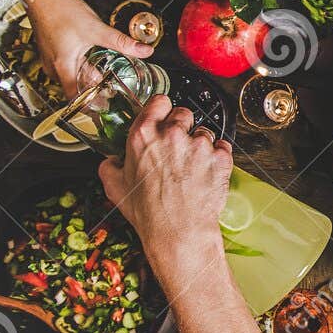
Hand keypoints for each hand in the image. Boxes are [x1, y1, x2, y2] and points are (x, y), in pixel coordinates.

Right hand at [21, 0, 153, 97]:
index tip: (108, 109)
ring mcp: (52, 60)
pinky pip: (69, 66)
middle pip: (78, 88)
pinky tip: (95, 61)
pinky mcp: (53, 52)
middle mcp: (55, 68)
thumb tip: (144, 51)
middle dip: (97, 91)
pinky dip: (83, 67)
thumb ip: (120, 42)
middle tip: (116, 92)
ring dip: (90, 78)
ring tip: (110, 77)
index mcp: (63, 67)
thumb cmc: (60, 11)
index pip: (76, 99)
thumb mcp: (96, 28)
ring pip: (74, 77)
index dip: (92, 106)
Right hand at [98, 95, 232, 275]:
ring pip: (204, 131)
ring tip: (192, 166)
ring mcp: (198, 145)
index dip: (162, 109)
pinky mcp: (220, 157)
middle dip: (182, 127)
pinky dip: (218, 156)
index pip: (159, 101)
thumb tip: (112, 159)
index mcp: (143, 135)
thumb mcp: (114, 186)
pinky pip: (222, 146)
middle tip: (178, 146)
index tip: (164, 116)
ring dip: (199, 144)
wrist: (179, 231)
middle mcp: (172, 135)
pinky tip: (207, 171)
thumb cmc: (148, 212)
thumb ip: (110, 165)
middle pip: (183, 113)